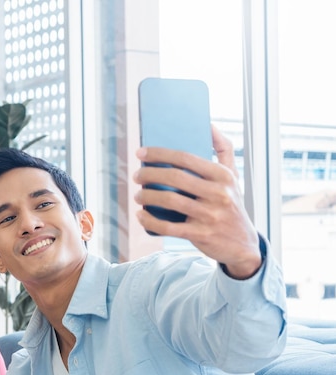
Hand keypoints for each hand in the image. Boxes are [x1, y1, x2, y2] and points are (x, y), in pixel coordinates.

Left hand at [133, 125, 261, 278]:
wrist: (243, 245)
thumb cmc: (231, 204)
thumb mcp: (233, 177)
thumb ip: (224, 149)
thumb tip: (209, 124)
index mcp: (223, 176)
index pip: (185, 158)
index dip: (159, 153)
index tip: (141, 152)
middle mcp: (219, 194)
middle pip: (174, 178)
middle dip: (149, 174)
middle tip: (137, 175)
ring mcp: (210, 215)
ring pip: (169, 201)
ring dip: (147, 196)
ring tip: (138, 195)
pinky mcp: (200, 235)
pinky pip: (168, 227)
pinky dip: (149, 221)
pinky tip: (141, 215)